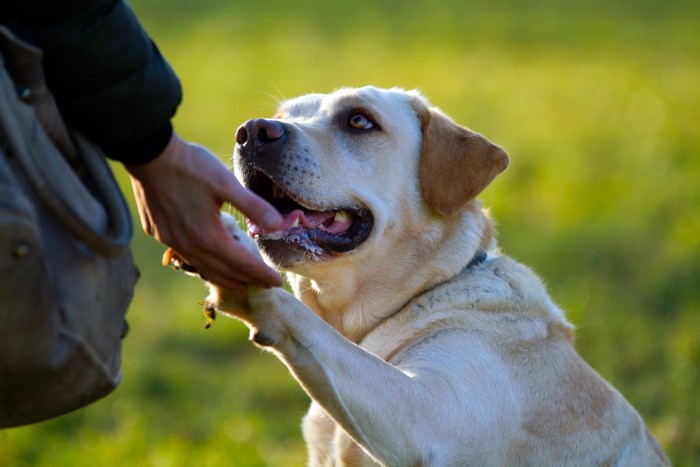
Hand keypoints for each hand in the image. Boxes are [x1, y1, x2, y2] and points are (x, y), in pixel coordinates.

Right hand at [125, 133, 282, 291]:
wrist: (149, 154)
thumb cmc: (191, 166)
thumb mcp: (227, 183)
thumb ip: (254, 206)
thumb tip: (279, 225)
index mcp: (209, 236)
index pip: (242, 263)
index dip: (261, 274)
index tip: (277, 282)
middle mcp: (189, 246)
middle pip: (224, 271)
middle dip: (246, 280)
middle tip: (263, 286)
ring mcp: (171, 241)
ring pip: (203, 267)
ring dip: (224, 278)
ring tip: (239, 284)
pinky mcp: (159, 233)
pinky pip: (186, 256)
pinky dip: (204, 264)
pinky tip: (208, 260)